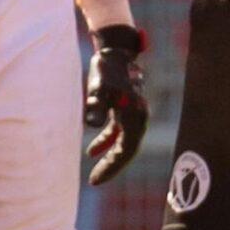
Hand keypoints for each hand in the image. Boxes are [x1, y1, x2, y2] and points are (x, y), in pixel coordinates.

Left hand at [84, 24, 148, 185]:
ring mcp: (131, 113)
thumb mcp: (99, 88)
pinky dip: (105, 141)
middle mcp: (137, 118)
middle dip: (111, 166)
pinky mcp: (123, 107)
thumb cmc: (107, 69)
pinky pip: (117, 131)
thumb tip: (92, 125)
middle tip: (95, 181)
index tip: (96, 180)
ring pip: (122, 142)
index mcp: (135, 118)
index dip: (112, 167)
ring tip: (93, 170)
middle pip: (126, 150)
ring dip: (108, 155)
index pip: (126, 151)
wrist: (115, 49)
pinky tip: (91, 151)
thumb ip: (96, 106)